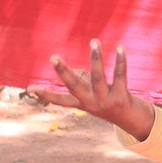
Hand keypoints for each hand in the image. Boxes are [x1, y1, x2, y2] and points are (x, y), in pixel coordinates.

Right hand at [28, 39, 155, 141]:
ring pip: (98, 77)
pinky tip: (120, 48)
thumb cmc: (109, 102)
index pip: (59, 100)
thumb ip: (82, 80)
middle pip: (74, 87)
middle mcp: (91, 103)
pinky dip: (120, 61)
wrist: (132, 120)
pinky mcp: (121, 97)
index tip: (29, 88)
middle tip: (53, 57)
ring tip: (94, 42)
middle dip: (63, 72)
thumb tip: (72, 69)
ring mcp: (106, 101)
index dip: (44, 94)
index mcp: (82, 104)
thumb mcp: (93, 95)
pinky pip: (119, 75)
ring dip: (96, 58)